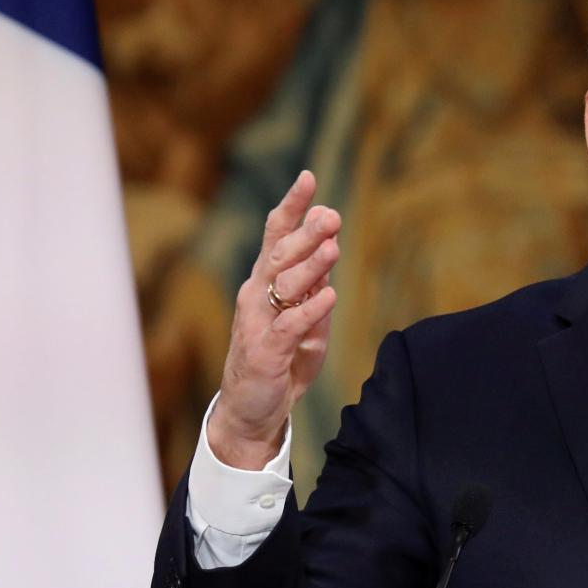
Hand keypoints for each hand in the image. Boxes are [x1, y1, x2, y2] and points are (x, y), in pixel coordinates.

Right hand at [208, 171, 341, 467]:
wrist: (253, 410)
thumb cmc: (281, 358)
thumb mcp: (305, 318)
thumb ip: (314, 284)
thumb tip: (329, 243)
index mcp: (265, 282)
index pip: (276, 235)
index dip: (292, 206)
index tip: (309, 177)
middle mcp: (256, 295)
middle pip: (280, 255)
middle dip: (306, 233)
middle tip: (332, 215)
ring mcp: (257, 323)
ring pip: (282, 286)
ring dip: (310, 266)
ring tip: (334, 248)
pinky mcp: (265, 352)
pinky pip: (288, 327)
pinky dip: (309, 312)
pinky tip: (329, 296)